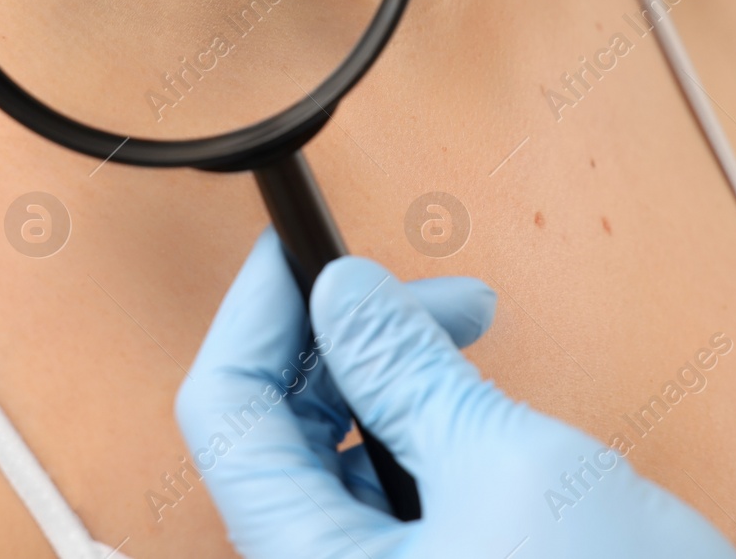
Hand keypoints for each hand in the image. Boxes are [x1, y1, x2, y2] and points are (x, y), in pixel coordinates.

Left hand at [176, 228, 735, 558]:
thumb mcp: (508, 466)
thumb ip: (409, 372)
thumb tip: (341, 295)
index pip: (226, 415)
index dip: (255, 317)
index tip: (292, 251)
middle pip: (278, 426)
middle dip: (343, 339)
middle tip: (414, 291)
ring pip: (336, 449)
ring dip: (389, 371)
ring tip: (464, 327)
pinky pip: (387, 483)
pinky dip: (421, 422)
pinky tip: (471, 390)